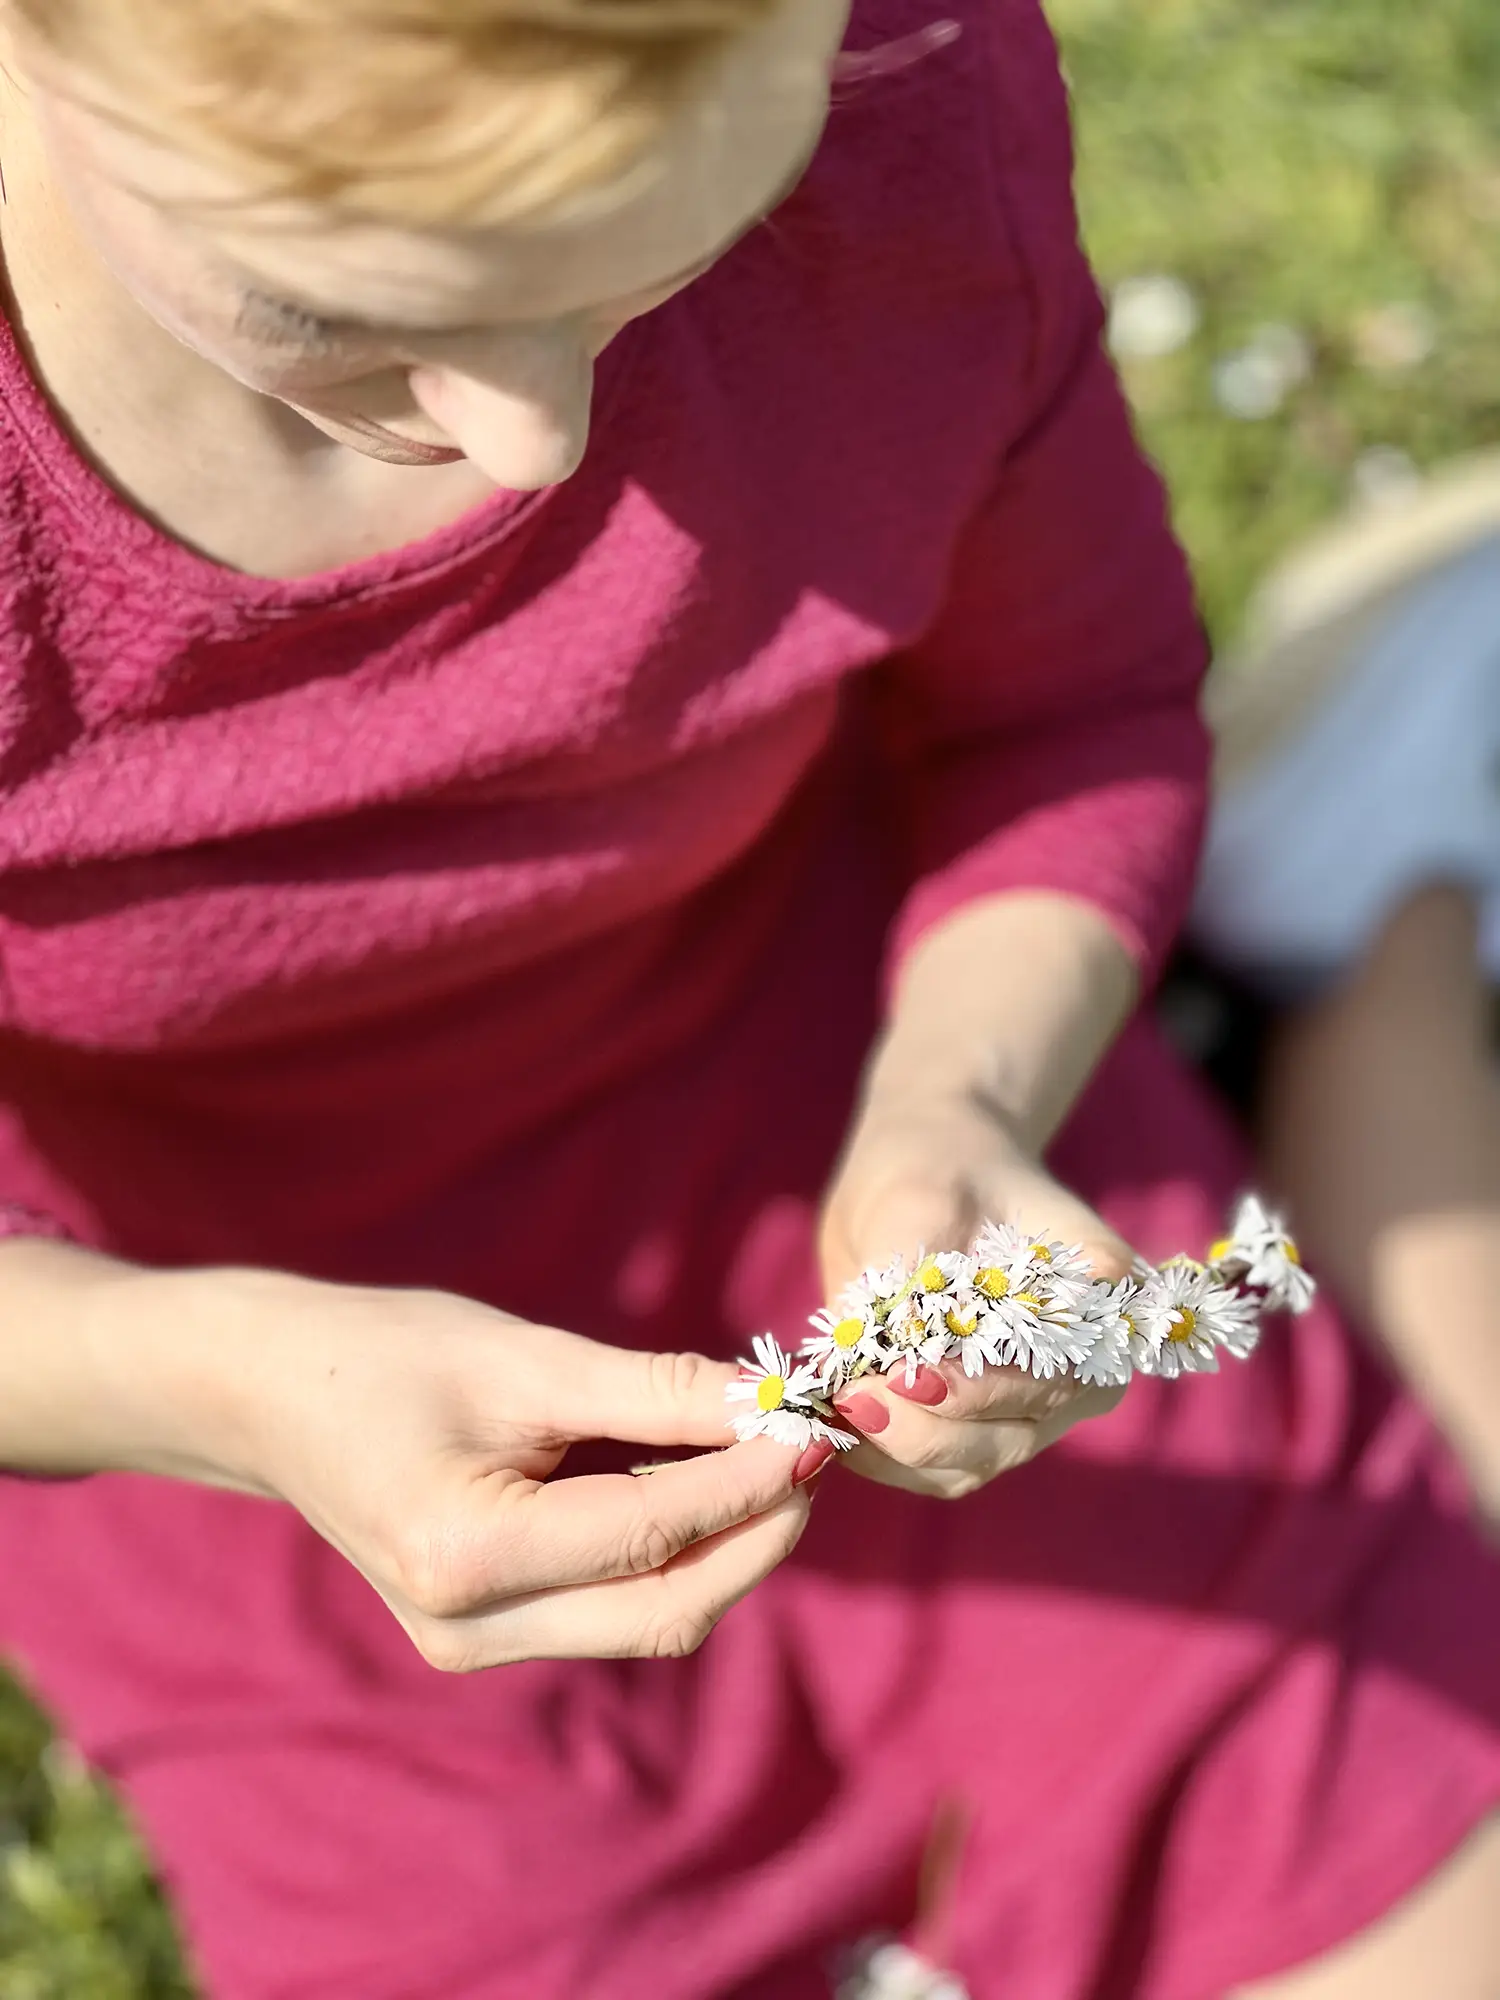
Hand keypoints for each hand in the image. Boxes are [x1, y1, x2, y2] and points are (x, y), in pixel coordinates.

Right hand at [110, 1264, 824, 1669]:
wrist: (269, 1395)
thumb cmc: (387, 1353)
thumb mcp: (524, 1356)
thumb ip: (654, 1389)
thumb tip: (772, 1406)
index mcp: (466, 1556)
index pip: (654, 1531)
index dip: (751, 1481)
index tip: (818, 1427)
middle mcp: (469, 1629)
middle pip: (667, 1607)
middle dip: (755, 1534)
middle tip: (810, 1452)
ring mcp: (471, 1647)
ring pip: (646, 1618)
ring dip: (721, 1546)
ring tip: (765, 1458)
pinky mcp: (481, 1636)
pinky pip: (608, 1606)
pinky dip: (668, 1551)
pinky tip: (697, 1480)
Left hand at [818, 1061, 1133, 1497]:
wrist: (923, 1173)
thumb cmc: (936, 1169)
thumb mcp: (923, 1194)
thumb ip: (919, 1262)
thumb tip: (894, 1338)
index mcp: (1097, 1307)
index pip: (1053, 1371)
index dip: (984, 1386)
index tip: (909, 1374)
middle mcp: (1078, 1372)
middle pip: (1012, 1432)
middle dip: (929, 1427)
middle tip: (856, 1395)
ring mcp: (1028, 1409)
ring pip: (971, 1464)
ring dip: (897, 1450)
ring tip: (837, 1407)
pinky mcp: (975, 1429)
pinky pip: (934, 1470)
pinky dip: (882, 1458)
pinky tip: (834, 1425)